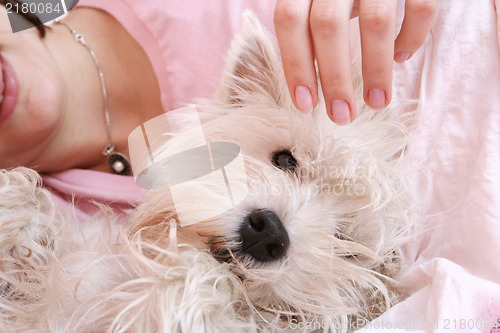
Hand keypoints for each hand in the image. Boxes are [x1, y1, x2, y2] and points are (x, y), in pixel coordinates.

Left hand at [274, 0, 437, 123]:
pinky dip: (412, 36)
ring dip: (375, 69)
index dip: (295, 64)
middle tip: (341, 115)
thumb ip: (308, 25)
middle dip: (334, 78)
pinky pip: (420, 6)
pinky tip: (403, 56)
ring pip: (375, 22)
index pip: (289, 20)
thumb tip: (304, 78)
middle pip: (328, 26)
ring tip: (377, 102)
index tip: (306, 105)